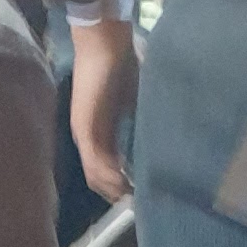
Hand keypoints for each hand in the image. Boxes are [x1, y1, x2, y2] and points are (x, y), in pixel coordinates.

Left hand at [68, 14, 138, 200]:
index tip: (143, 192)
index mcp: (100, 130)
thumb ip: (141, 120)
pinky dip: (111, 177)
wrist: (105, 43)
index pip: (107, 166)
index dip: (122, 183)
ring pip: (95, 175)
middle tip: (140, 203)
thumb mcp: (135, 100)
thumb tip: (162, 135)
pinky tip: (127, 185)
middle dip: (118, 193)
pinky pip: (96, 163)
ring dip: (115, 189)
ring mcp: (84, 134)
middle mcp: (88, 136)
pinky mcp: (84, 129)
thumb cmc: (122, 64)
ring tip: (135, 199)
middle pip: (98, 178)